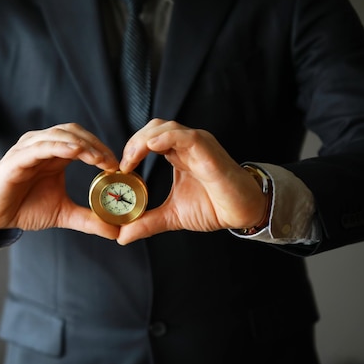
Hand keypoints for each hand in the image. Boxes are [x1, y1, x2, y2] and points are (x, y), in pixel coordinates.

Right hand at [0, 123, 120, 239]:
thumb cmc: (24, 207)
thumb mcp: (63, 213)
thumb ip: (88, 219)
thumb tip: (115, 231)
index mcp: (55, 154)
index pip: (83, 140)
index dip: (101, 148)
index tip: (118, 166)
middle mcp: (43, 145)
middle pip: (74, 132)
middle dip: (96, 144)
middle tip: (112, 162)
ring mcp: (29, 149)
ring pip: (59, 135)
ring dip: (82, 144)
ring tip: (99, 158)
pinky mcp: (16, 159)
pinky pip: (40, 146)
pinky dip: (59, 146)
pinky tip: (75, 152)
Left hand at [117, 119, 267, 244]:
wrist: (242, 212)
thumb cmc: (214, 207)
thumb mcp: (173, 216)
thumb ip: (147, 223)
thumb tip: (122, 236)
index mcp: (178, 154)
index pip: (149, 139)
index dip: (132, 148)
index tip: (120, 169)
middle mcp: (187, 145)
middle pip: (154, 128)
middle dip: (134, 142)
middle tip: (123, 164)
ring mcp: (198, 146)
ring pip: (166, 128)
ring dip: (144, 139)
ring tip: (131, 158)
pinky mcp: (208, 152)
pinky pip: (186, 136)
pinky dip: (166, 138)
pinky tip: (151, 147)